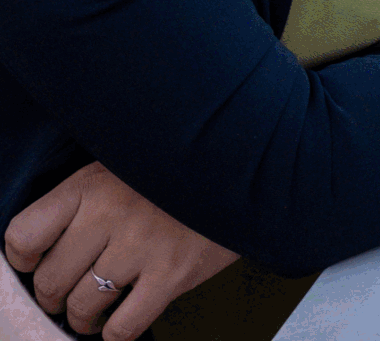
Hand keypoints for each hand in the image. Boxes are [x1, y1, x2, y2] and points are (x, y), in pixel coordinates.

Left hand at [6, 163, 237, 340]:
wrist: (248, 166)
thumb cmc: (179, 170)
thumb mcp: (126, 164)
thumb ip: (87, 198)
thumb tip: (49, 246)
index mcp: (92, 183)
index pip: (24, 234)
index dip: (23, 259)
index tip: (36, 262)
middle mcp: (111, 213)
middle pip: (51, 279)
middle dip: (54, 296)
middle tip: (67, 294)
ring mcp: (143, 245)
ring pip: (84, 306)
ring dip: (82, 319)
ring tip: (92, 314)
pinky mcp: (174, 273)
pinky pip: (125, 326)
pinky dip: (115, 333)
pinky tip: (121, 321)